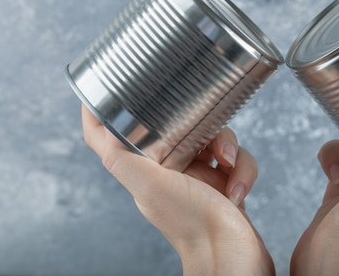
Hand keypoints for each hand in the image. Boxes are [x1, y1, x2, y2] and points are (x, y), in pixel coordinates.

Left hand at [81, 105, 274, 275]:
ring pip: (216, 138)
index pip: (120, 133)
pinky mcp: (225, 183)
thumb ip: (119, 158)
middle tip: (208, 139)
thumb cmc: (190, 225)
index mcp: (146, 170)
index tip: (116, 81)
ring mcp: (198, 177)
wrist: (231, 257)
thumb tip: (95, 125)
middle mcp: (170, 171)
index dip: (115, 108)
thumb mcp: (147, 186)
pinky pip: (238, 159)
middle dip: (201, 124)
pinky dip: (244, 170)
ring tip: (227, 167)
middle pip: (179, 125)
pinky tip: (238, 190)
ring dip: (229, 149)